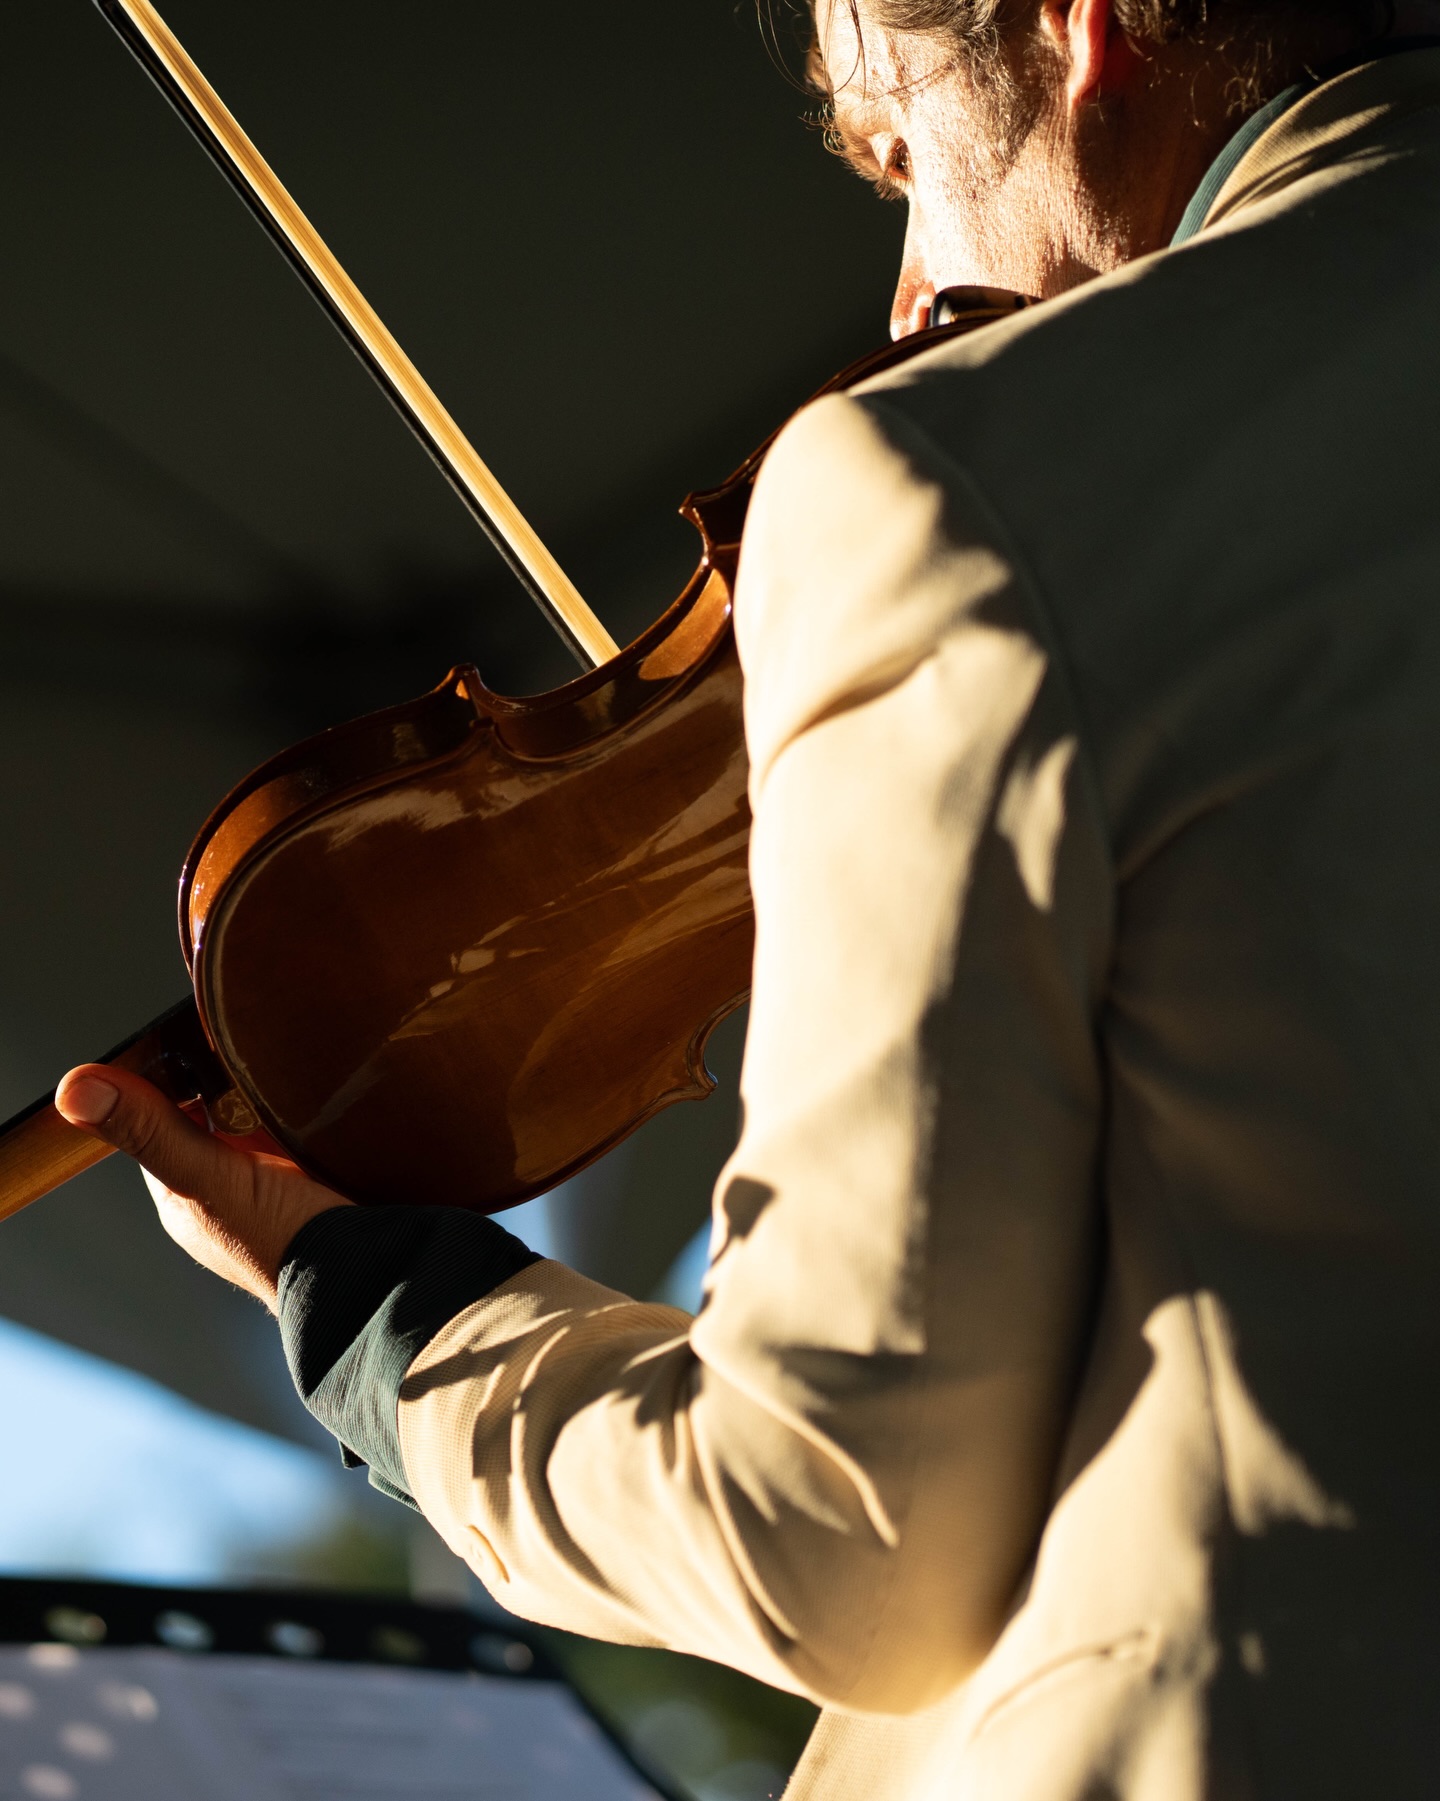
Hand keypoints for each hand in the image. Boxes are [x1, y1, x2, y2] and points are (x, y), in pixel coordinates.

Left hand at [55, 1066, 352, 1312]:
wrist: (374, 1274)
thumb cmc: (287, 1242)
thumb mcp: (211, 1178)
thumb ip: (151, 1133)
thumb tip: (74, 1088)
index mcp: (188, 1197)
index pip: (164, 1117)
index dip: (175, 1077)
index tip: (197, 1039)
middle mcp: (226, 1193)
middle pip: (216, 1115)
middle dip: (229, 1081)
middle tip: (252, 1043)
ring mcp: (277, 1187)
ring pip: (263, 1120)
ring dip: (274, 1093)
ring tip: (291, 1065)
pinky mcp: (322, 1178)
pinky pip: (308, 1130)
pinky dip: (313, 1109)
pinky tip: (327, 1093)